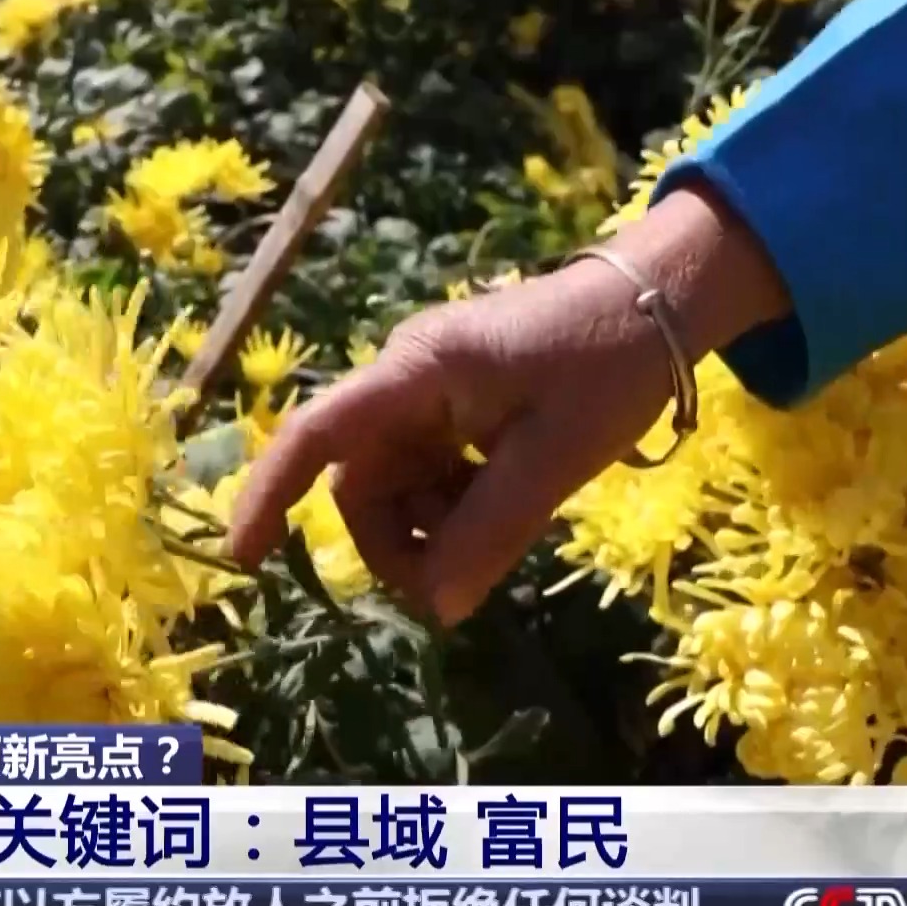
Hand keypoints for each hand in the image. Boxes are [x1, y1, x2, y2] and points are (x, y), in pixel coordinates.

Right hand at [227, 182, 790, 623]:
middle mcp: (405, 379)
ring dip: (430, 527)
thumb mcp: (555, 458)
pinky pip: (428, 472)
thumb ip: (490, 533)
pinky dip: (454, 505)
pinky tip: (506, 503)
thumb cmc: (609, 362)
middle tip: (460, 580)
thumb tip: (437, 610)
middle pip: (359, 481)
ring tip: (500, 531)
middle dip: (395, 540)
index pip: (318, 436)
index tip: (245, 559)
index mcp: (416, 374)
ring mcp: (428, 392)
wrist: (662, 295)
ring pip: (393, 485)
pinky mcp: (454, 405)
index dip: (271, 495)